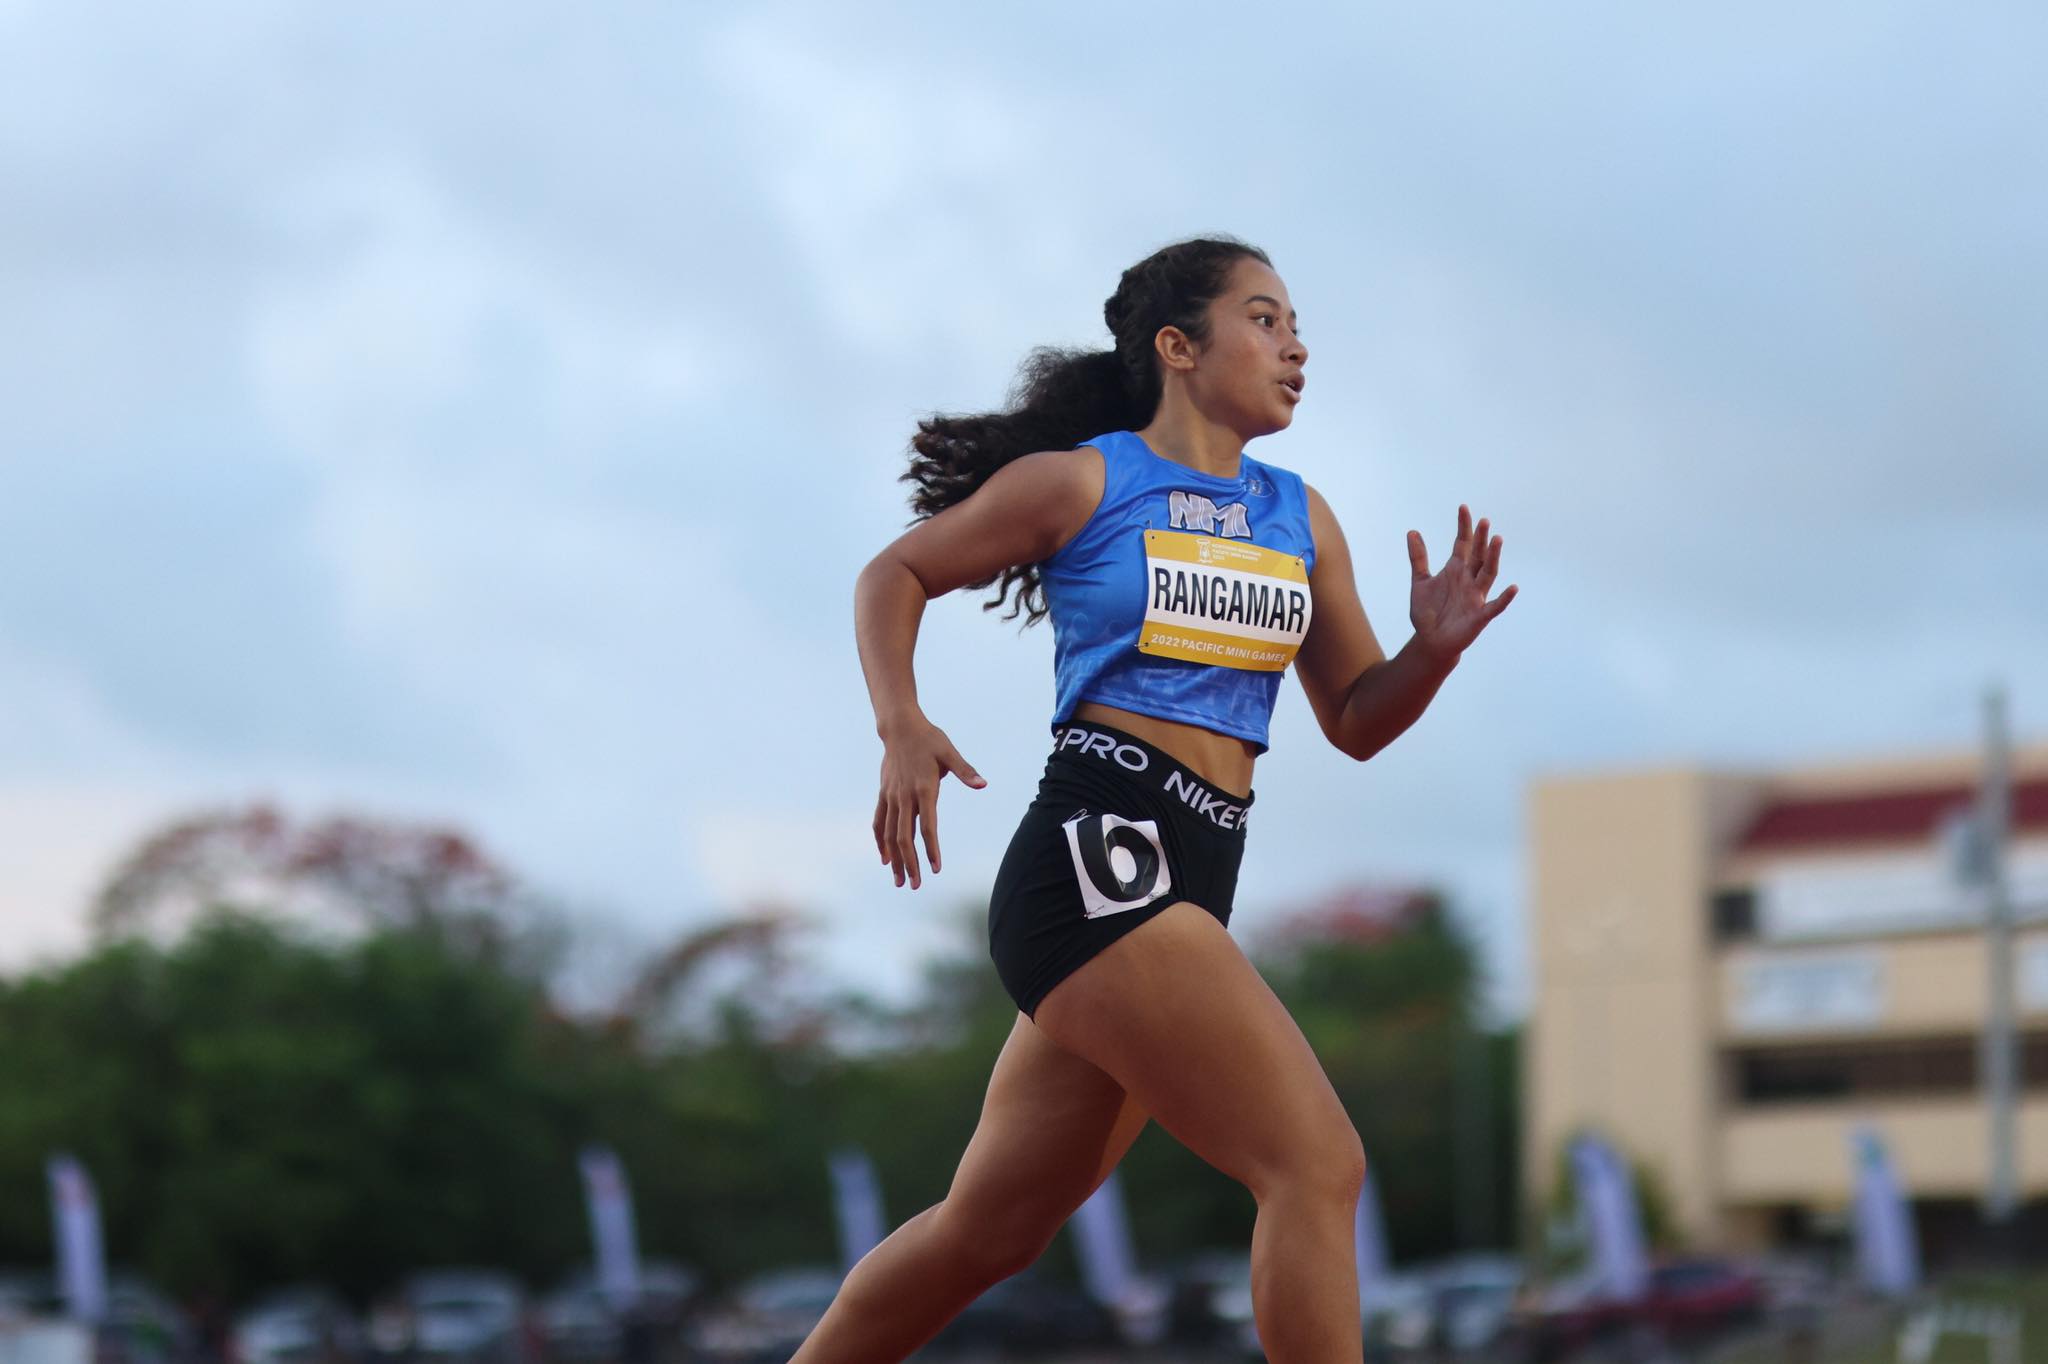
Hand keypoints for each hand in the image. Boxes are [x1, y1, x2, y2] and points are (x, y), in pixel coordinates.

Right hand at [872, 715, 985, 888]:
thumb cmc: (929, 739)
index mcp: (923, 789)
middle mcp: (905, 796)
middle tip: (915, 885)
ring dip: (895, 859)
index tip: (936, 868)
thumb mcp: (949, 752)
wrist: (899, 728)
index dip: (931, 849)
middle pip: (905, 837)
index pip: (927, 826)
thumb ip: (965, 771)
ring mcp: (891, 796)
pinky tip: (885, 858)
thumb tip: (983, 784)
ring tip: (899, 880)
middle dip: (910, 863)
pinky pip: (879, 822)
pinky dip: (881, 841)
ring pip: (890, 834)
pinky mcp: (884, 794)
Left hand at [1407, 504, 1516, 662]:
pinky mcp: (1479, 616)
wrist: (1430, 640)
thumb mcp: (1419, 581)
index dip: (1463, 527)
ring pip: (1488, 574)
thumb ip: (1418, 558)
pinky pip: (1494, 606)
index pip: (1462, 544)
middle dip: (1481, 539)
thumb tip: (1412, 531)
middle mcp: (1468, 580)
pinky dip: (1504, 598)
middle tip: (1484, 521)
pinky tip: (1513, 588)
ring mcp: (1476, 597)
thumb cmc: (1428, 611)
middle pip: (1478, 555)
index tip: (1463, 507)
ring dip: (1493, 558)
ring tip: (1498, 540)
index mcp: (1455, 570)